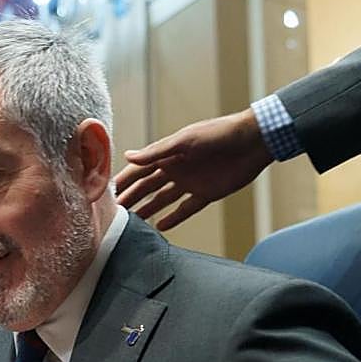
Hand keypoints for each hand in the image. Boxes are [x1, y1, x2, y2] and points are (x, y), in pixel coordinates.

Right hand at [114, 108, 272, 229]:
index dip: (123, 181)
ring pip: (163, 200)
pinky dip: (174, 218)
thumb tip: (127, 156)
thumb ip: (157, 151)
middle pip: (147, 188)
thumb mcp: (185, 141)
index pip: (139, 170)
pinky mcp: (206, 193)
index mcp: (168, 155)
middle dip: (130, 199)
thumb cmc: (219, 134)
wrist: (255, 140)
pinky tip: (161, 227)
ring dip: (148, 210)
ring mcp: (190, 182)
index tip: (105, 193)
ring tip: (131, 224)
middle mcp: (175, 169)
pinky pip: (186, 208)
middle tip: (112, 214)